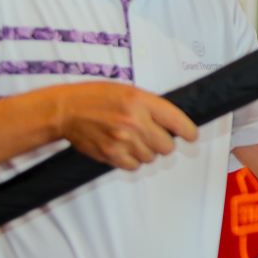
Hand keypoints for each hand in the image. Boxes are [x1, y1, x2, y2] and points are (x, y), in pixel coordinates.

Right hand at [54, 82, 197, 170]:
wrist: (66, 109)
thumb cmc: (99, 98)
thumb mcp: (131, 92)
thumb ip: (153, 107)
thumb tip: (175, 125)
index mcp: (142, 101)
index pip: (178, 122)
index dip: (188, 132)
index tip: (190, 136)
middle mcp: (134, 121)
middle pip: (167, 146)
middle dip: (163, 143)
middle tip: (152, 136)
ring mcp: (122, 140)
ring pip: (151, 158)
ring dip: (146, 151)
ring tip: (132, 139)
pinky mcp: (110, 154)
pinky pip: (134, 166)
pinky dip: (132, 160)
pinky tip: (124, 148)